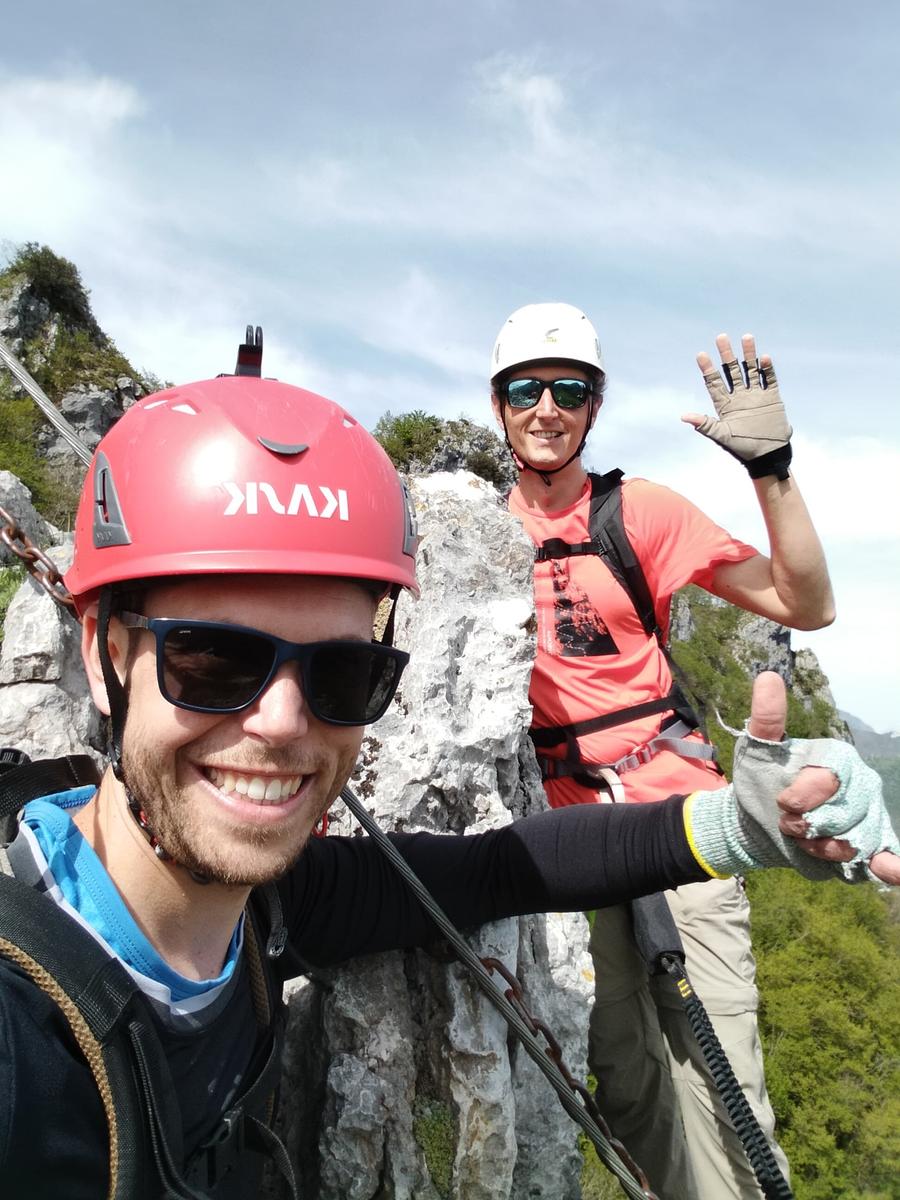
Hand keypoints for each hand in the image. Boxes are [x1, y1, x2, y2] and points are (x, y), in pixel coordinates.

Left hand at [682, 334, 792, 478]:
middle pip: (731, 370)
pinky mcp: (772, 398)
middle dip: (726, 354)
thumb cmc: (742, 448)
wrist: (767, 455)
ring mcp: (756, 395)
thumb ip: (704, 424)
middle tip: (721, 337)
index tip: (701, 354)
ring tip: (746, 337)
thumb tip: (683, 416)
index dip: (707, 368)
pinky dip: (767, 368)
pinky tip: (763, 357)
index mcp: (725, 404)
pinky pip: (769, 379)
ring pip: (751, 370)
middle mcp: (739, 396)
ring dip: (748, 354)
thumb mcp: (721, 435)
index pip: (714, 382)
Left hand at [748, 673, 899, 884]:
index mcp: (838, 759)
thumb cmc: (761, 782)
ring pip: (856, 841)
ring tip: (804, 842)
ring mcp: (869, 816)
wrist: (758, 823)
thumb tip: (768, 677)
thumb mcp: (758, 750)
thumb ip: (767, 717)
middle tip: (788, 826)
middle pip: (844, 813)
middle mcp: (861, 785)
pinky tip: (889, 870)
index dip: (804, 795)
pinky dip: (892, 866)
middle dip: (809, 826)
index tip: (783, 804)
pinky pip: (888, 857)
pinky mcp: (870, 847)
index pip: (830, 778)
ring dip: (824, 849)